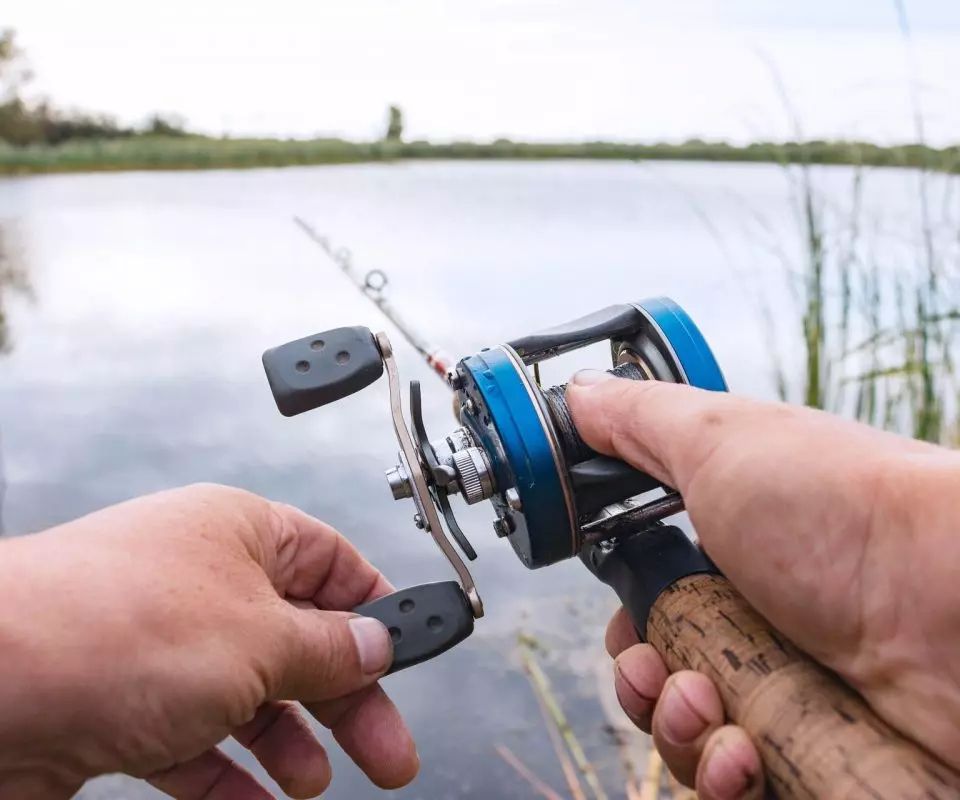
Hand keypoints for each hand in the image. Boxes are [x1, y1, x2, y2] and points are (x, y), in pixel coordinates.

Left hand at [0, 484, 417, 798]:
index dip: (374, 611)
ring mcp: (160, 642)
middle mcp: (201, 581)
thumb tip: (376, 643)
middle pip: (298, 639)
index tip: (409, 657)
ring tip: (310, 783)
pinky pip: (193, 737)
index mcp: (240, 533)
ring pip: (248, 693)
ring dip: (286, 742)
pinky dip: (227, 773)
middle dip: (346, 700)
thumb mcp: (260, 639)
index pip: (331, 563)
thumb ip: (329, 648)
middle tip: (387, 754)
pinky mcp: (121, 700)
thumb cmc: (117, 628)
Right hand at [567, 372, 959, 798]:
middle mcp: (763, 630)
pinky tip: (748, 755)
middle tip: (663, 670)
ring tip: (713, 708)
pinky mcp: (819, 756)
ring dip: (678, 730)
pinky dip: (725, 777)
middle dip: (644, 685)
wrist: (958, 603)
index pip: (655, 616)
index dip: (630, 632)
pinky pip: (738, 786)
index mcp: (732, 559)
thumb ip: (638, 421)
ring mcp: (795, 698)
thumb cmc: (841, 508)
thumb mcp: (721, 439)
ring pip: (691, 740)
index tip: (627, 631)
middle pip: (664, 683)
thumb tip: (578, 397)